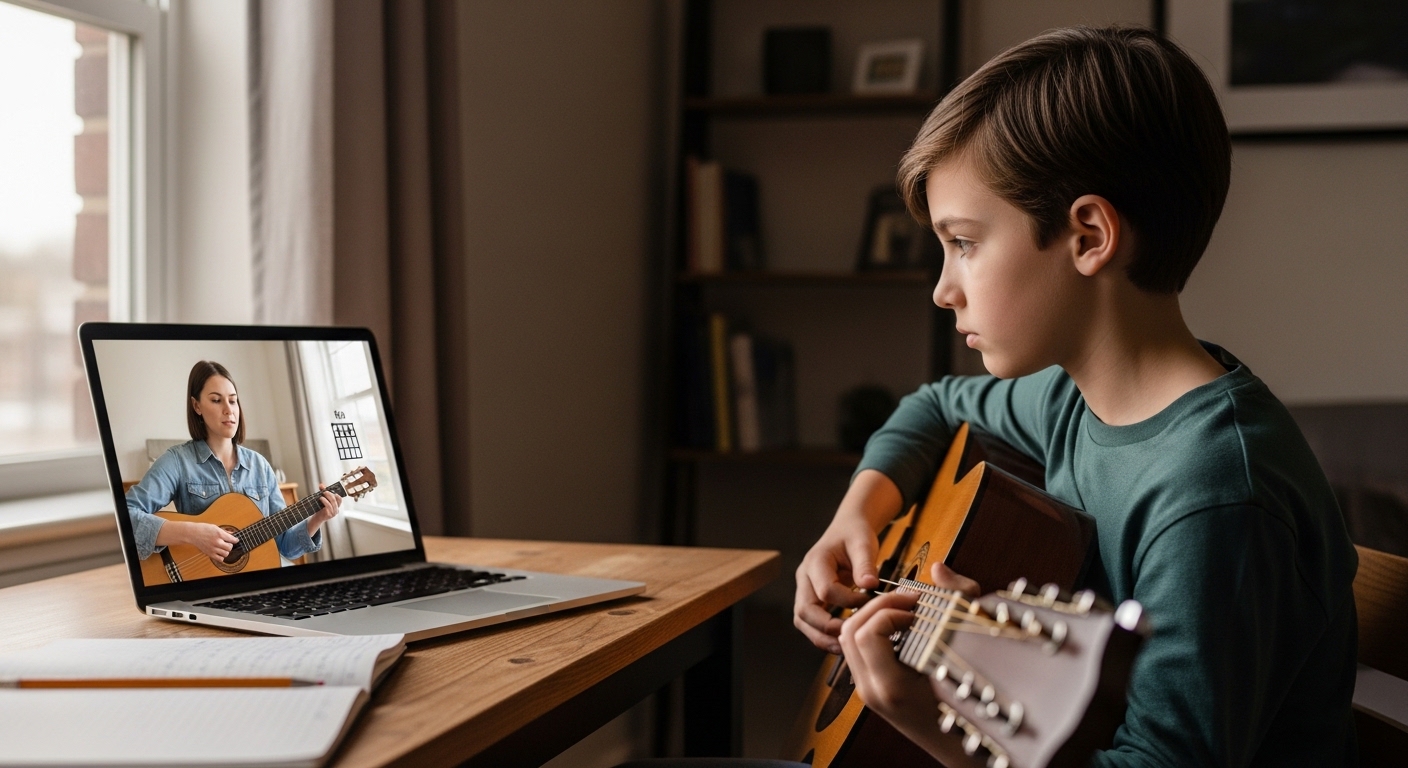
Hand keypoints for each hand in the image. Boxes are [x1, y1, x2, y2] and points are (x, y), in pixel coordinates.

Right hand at [159, 521, 238, 560]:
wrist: (192, 534)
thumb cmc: (203, 529)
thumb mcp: (215, 527)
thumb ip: (225, 531)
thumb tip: (232, 534)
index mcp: (219, 534)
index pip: (232, 539)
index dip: (235, 540)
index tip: (235, 540)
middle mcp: (217, 542)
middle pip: (230, 548)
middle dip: (230, 545)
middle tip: (227, 543)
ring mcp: (213, 549)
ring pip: (226, 554)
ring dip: (226, 551)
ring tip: (223, 548)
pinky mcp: (209, 553)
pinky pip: (219, 559)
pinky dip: (221, 557)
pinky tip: (219, 553)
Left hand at [306, 484, 341, 535]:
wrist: (317, 519)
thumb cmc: (320, 509)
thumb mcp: (322, 500)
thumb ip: (323, 492)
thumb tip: (321, 484)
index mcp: (337, 506)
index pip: (340, 499)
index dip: (336, 494)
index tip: (330, 490)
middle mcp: (337, 509)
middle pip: (336, 499)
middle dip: (330, 494)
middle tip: (324, 491)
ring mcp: (333, 512)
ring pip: (332, 502)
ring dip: (327, 497)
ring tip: (321, 495)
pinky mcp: (329, 514)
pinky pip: (328, 506)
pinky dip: (325, 501)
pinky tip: (321, 499)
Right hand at [794, 514, 879, 653]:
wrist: (847, 529)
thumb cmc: (855, 535)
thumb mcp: (863, 542)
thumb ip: (865, 563)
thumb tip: (870, 584)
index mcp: (815, 561)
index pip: (825, 590)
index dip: (849, 600)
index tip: (869, 601)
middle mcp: (804, 577)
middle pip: (804, 611)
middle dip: (826, 627)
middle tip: (851, 636)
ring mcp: (804, 589)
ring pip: (802, 620)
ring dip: (821, 636)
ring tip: (844, 648)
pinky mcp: (811, 599)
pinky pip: (809, 622)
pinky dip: (822, 635)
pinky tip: (841, 642)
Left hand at [839, 562, 981, 752]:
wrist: (962, 746)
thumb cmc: (973, 701)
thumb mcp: (971, 649)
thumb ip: (959, 600)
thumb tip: (937, 570)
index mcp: (891, 686)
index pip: (867, 633)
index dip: (889, 610)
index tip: (917, 607)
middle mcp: (871, 690)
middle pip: (850, 631)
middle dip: (878, 605)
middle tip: (909, 600)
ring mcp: (866, 691)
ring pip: (848, 639)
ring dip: (872, 616)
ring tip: (905, 611)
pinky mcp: (869, 688)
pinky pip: (858, 650)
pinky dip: (873, 630)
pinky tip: (902, 628)